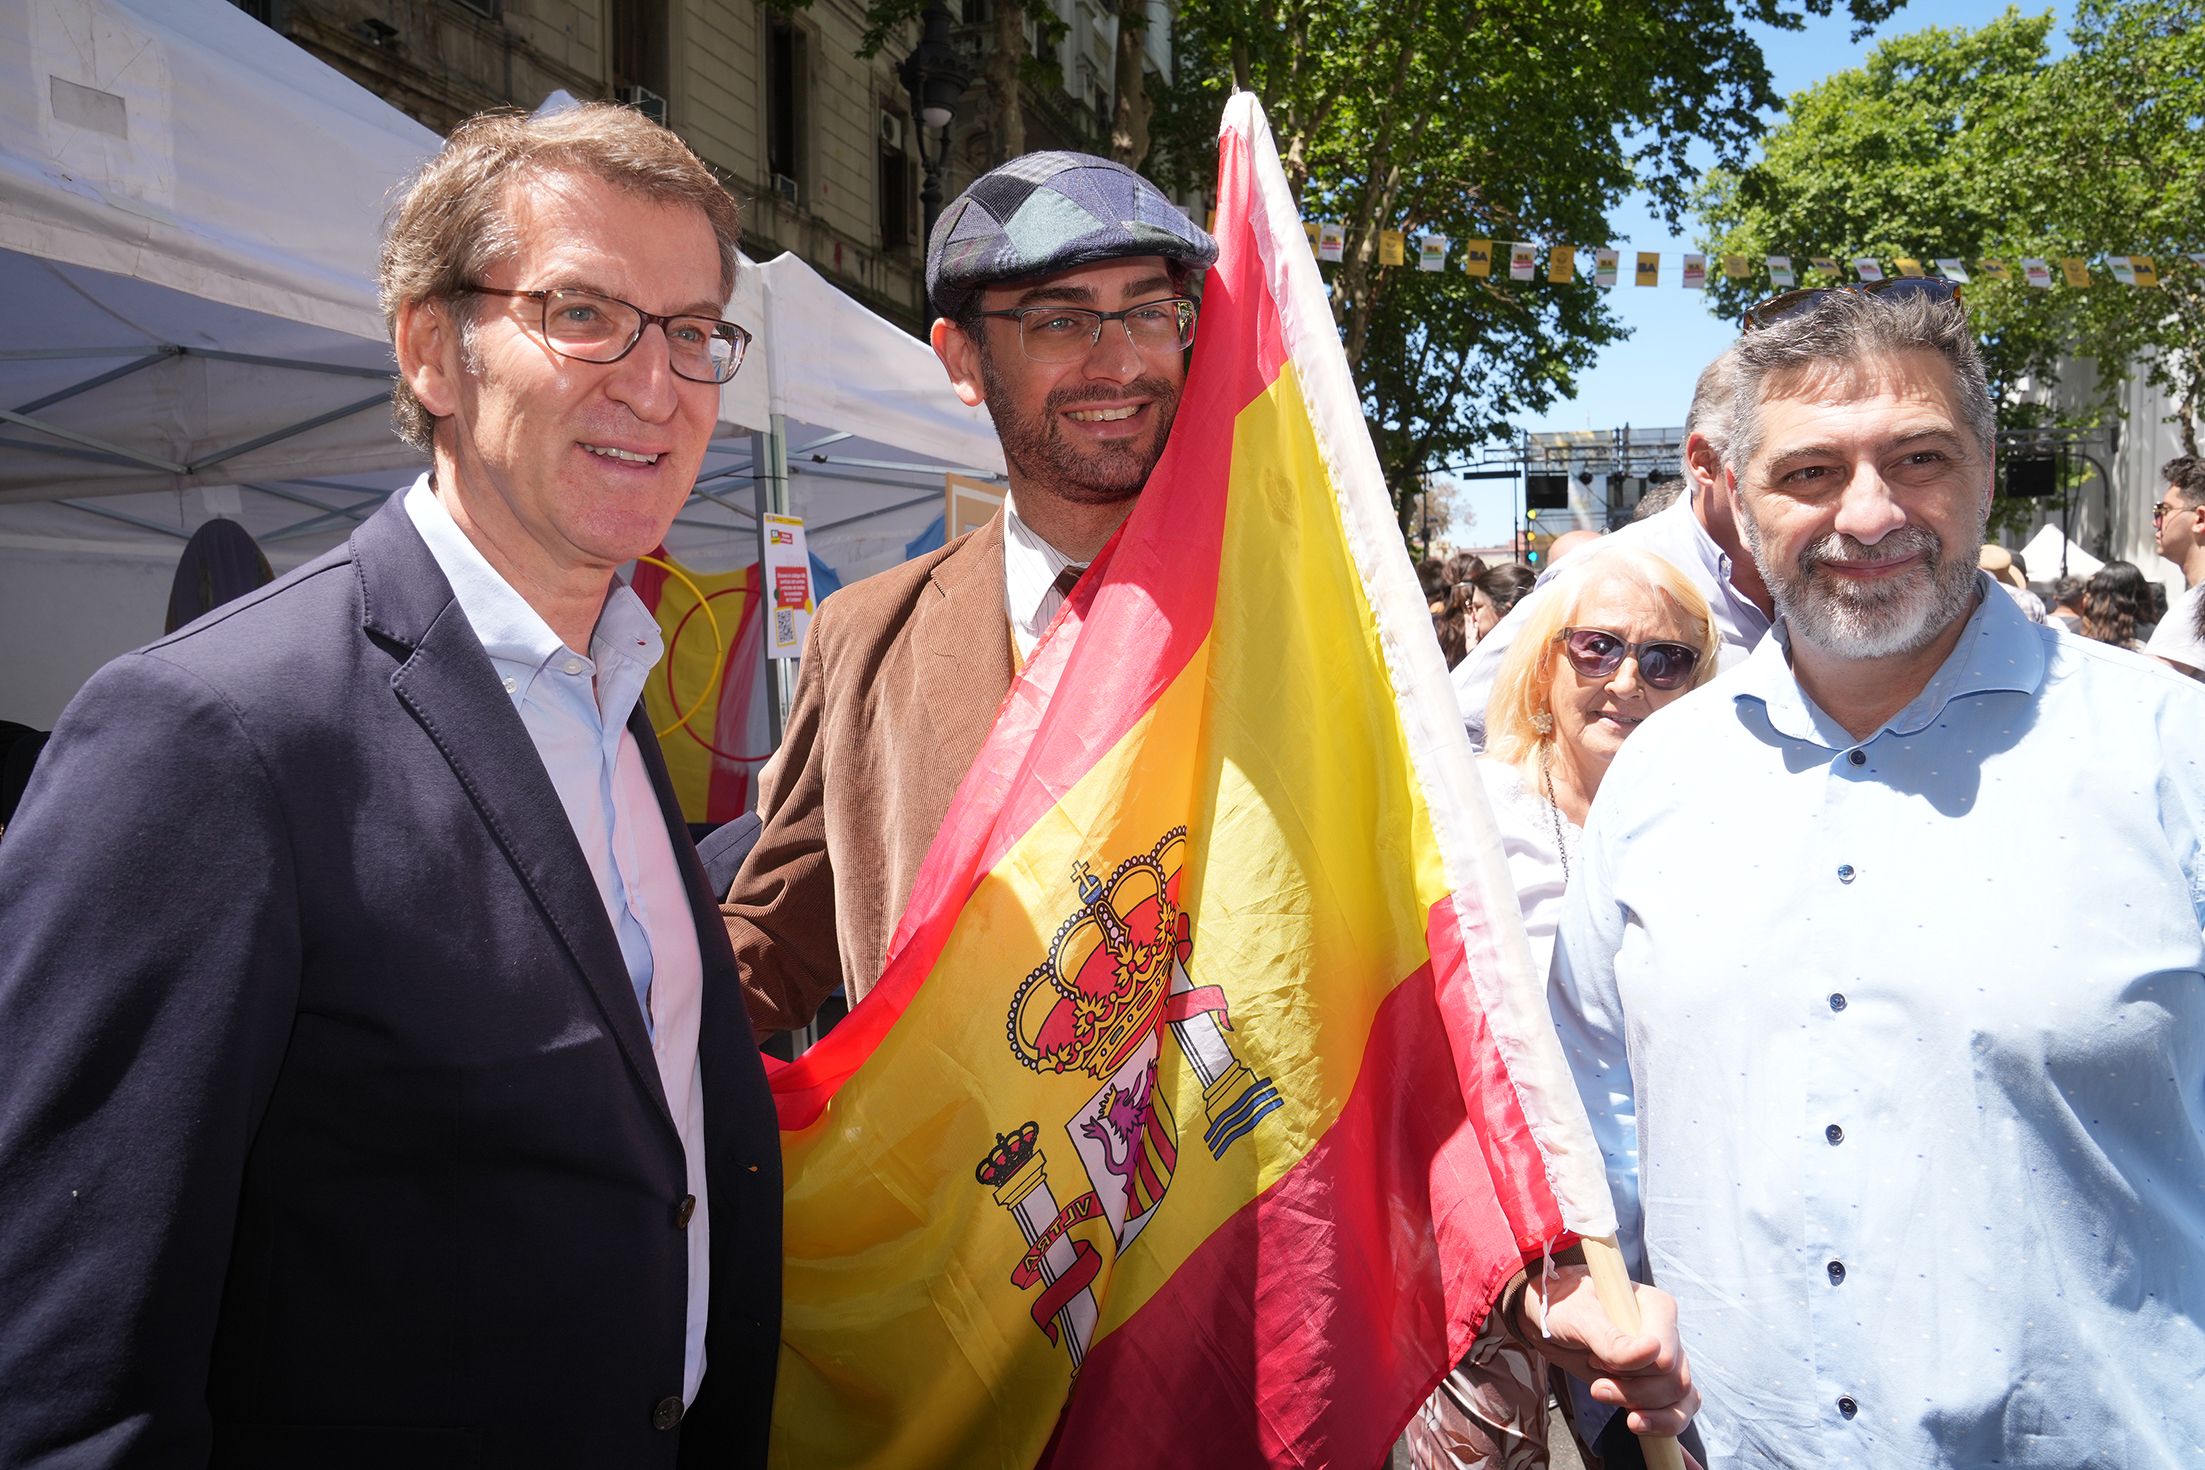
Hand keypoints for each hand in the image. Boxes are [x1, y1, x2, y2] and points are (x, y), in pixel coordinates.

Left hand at [1508, 1264, 1697, 1438]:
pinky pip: (1680, 1407)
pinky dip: (1662, 1422)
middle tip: (1597, 1384)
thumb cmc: (1564, 1307)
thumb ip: (1612, 1340)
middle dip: (1634, 1392)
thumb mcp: (1580, 1318)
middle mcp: (1667, 1334)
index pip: (1666, 1357)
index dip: (1633, 1369)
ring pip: (1680, 1399)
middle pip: (1674, 1382)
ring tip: (1607, 1396)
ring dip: (1644, 1409)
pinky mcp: (1655, 1382)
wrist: (1550, 1320)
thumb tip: (1651, 1352)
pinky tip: (1637, 1422)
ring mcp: (1664, 1360)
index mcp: (1658, 1309)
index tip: (1597, 1357)